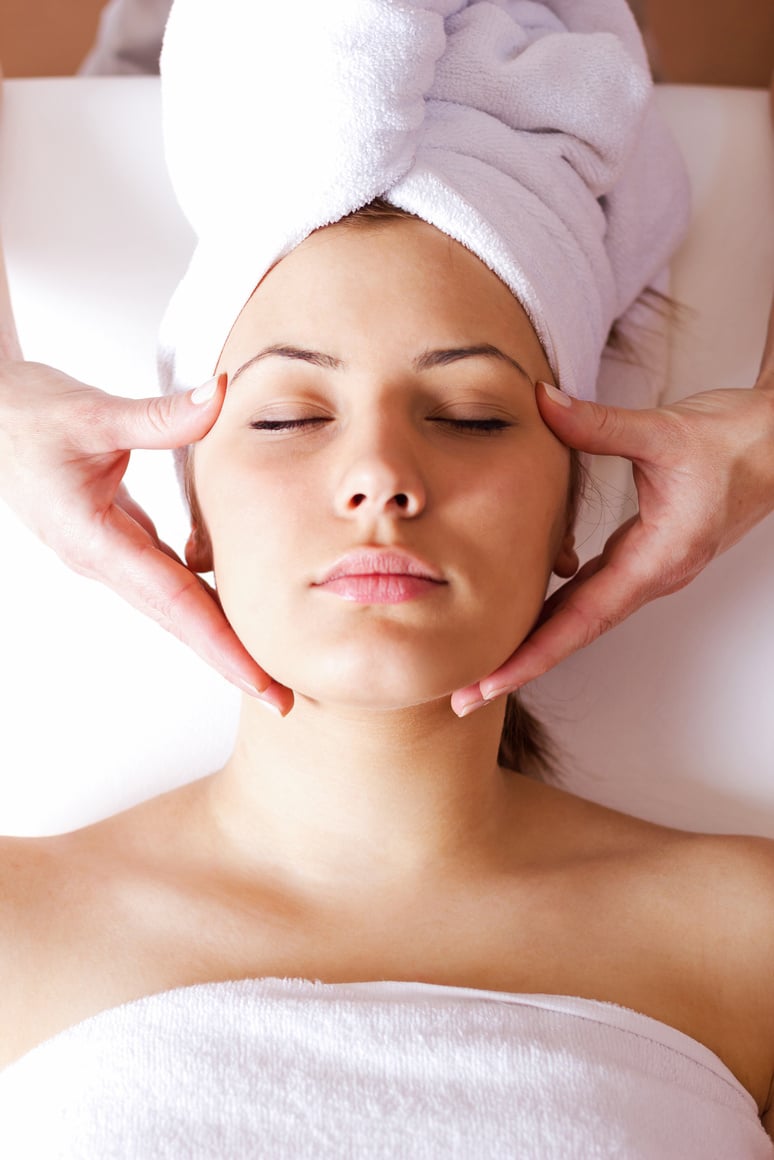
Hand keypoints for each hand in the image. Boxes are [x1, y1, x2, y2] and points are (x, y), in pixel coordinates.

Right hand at [0, 360, 292, 713]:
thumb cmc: (29, 416)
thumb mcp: (92, 412)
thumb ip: (159, 413)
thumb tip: (218, 395)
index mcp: (95, 541)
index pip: (173, 602)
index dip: (219, 644)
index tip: (259, 681)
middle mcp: (104, 561)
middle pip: (179, 620)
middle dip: (230, 660)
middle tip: (283, 697)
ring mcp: (111, 557)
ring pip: (176, 606)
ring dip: (221, 635)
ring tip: (270, 665)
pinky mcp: (120, 543)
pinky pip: (171, 580)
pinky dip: (206, 599)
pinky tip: (240, 607)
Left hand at [452, 378, 773, 715]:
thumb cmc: (736, 443)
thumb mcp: (665, 430)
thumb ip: (597, 423)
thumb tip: (540, 402)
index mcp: (656, 559)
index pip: (582, 620)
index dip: (531, 655)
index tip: (489, 683)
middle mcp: (651, 575)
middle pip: (574, 633)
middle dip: (518, 665)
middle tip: (463, 694)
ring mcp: (648, 569)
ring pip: (580, 615)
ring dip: (533, 640)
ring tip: (482, 663)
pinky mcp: (644, 554)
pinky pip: (590, 591)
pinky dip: (553, 606)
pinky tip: (521, 606)